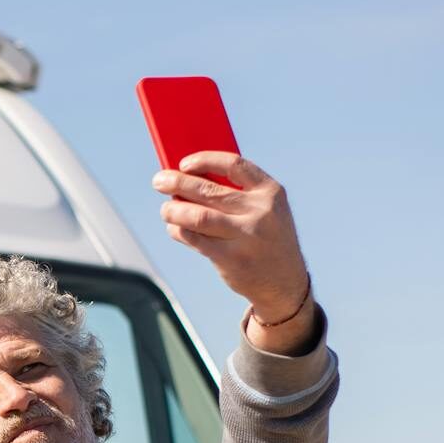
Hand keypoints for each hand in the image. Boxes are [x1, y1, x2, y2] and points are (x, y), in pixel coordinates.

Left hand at [151, 151, 317, 354]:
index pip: (234, 165)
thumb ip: (237, 194)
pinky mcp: (231, 259)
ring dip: (173, 210)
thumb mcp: (265, 210)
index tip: (184, 163)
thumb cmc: (265, 237)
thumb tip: (188, 179)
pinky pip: (195, 239)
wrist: (284, 282)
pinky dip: (179, 231)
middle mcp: (260, 212)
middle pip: (209, 191)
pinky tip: (174, 228)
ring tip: (165, 209)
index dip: (205, 160)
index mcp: (271, 192)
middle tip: (159, 181)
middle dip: (177, 183)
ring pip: (197, 216)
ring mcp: (246, 236)